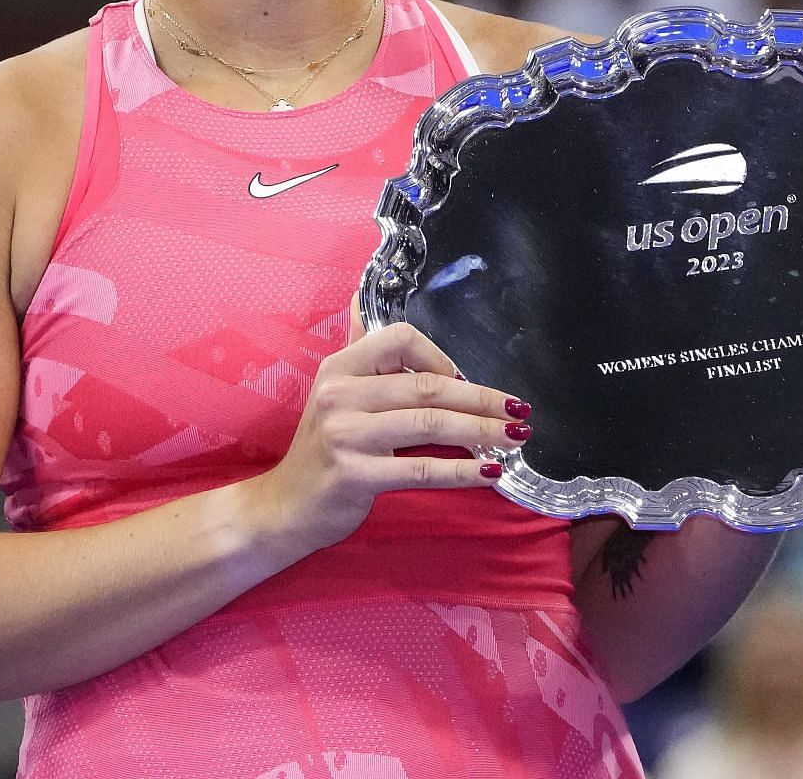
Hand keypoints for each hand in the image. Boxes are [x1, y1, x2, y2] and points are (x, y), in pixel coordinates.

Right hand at [240, 311, 530, 556]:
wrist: (284, 507)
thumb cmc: (320, 449)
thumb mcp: (332, 393)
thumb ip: (355, 349)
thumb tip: (358, 295)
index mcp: (339, 368)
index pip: (399, 338)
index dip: (439, 356)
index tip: (462, 381)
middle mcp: (340, 394)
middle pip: (426, 386)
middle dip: (480, 397)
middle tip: (518, 410)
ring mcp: (346, 434)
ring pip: (430, 424)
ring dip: (481, 431)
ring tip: (515, 437)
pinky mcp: (355, 474)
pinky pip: (421, 469)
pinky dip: (461, 471)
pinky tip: (489, 472)